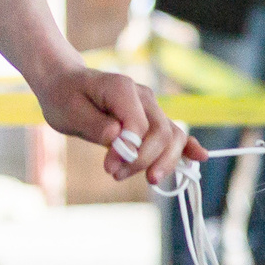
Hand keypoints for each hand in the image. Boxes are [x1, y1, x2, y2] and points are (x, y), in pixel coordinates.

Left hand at [0, 0, 203, 189]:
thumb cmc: (65, 97)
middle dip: (144, 160)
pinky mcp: (151, 120)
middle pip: (162, 132)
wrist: (65, 85)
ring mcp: (151, 107)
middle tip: (117, 174)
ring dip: (163, 162)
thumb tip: (119, 138)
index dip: (129, 151)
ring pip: (173, 136)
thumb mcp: (69, 111)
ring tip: (147, 179)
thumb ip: (95, 124)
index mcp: (122, 89)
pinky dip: (186, 147)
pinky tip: (199, 157)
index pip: (139, 125)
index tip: (108, 167)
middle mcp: (143, 96)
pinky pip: (174, 133)